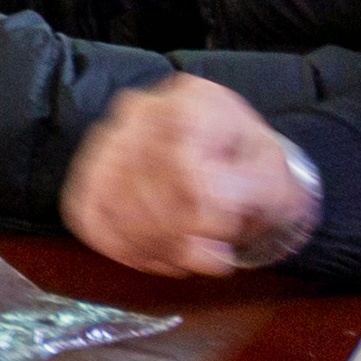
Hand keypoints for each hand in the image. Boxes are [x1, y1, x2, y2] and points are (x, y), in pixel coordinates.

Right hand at [63, 77, 322, 276]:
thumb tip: (204, 218)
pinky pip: (87, 214)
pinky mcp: (89, 168)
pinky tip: (151, 255)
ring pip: (111, 206)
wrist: (232, 164)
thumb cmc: (253, 170)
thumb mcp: (273, 178)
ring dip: (151, 248)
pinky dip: (118, 247)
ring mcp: (108, 136)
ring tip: (186, 259)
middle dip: (177, 241)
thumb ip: (247, 194)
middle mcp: (142, 109)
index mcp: (193, 101)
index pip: (181, 168)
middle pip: (141, 190)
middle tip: (211, 258)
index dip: (202, 217)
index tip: (227, 235)